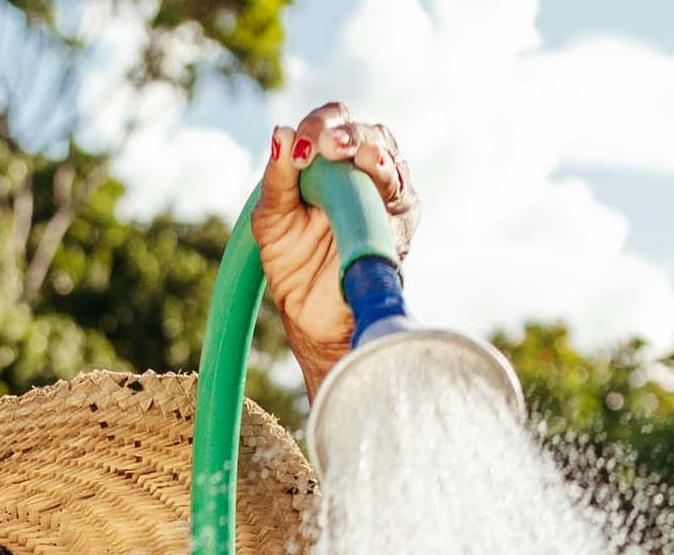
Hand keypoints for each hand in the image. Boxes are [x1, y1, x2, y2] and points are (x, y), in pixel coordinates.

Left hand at [251, 103, 418, 400]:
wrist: (308, 314)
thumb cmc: (290, 259)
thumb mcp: (271, 219)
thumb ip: (277, 180)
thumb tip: (281, 132)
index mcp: (333, 161)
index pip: (336, 121)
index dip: (322, 124)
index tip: (301, 148)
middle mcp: (366, 173)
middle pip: (371, 135)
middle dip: (351, 136)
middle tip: (329, 146)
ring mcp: (389, 200)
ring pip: (393, 166)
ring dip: (376, 158)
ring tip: (361, 159)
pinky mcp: (400, 231)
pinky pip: (402, 206)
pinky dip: (390, 194)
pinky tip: (379, 188)